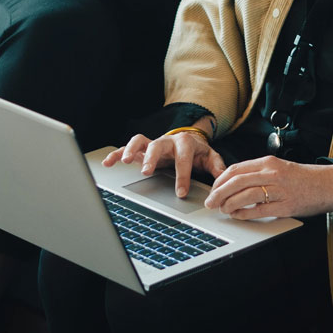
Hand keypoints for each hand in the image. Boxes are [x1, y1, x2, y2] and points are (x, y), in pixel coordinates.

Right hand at [103, 126, 224, 197]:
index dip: (182, 176)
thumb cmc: (197, 152)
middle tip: (146, 171)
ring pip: (140, 141)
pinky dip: (117, 154)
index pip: (183, 159)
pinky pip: (127, 148)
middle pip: (158, 145)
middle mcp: (167, 141)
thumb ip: (217, 167)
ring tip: (125, 162)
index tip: (180, 192)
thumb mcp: (210, 157)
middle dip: (152, 158)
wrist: (188, 139)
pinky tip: (109, 163)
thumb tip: (222, 179)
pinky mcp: (143, 148)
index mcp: (185, 143)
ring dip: (132, 150)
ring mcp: (153, 144)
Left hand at [204, 156, 332, 218]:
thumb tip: (233, 185)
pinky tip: (238, 215)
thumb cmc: (303, 178)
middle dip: (218, 194)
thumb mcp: (279, 168)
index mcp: (268, 162)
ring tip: (224, 210)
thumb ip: (258, 174)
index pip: (235, 169)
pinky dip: (244, 214)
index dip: (220, 181)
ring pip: (245, 195)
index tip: (213, 189)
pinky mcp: (286, 206)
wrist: (328, 185)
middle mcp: (272, 173)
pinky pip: (259, 210)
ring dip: (229, 204)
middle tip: (211, 202)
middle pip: (236, 182)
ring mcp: (279, 189)